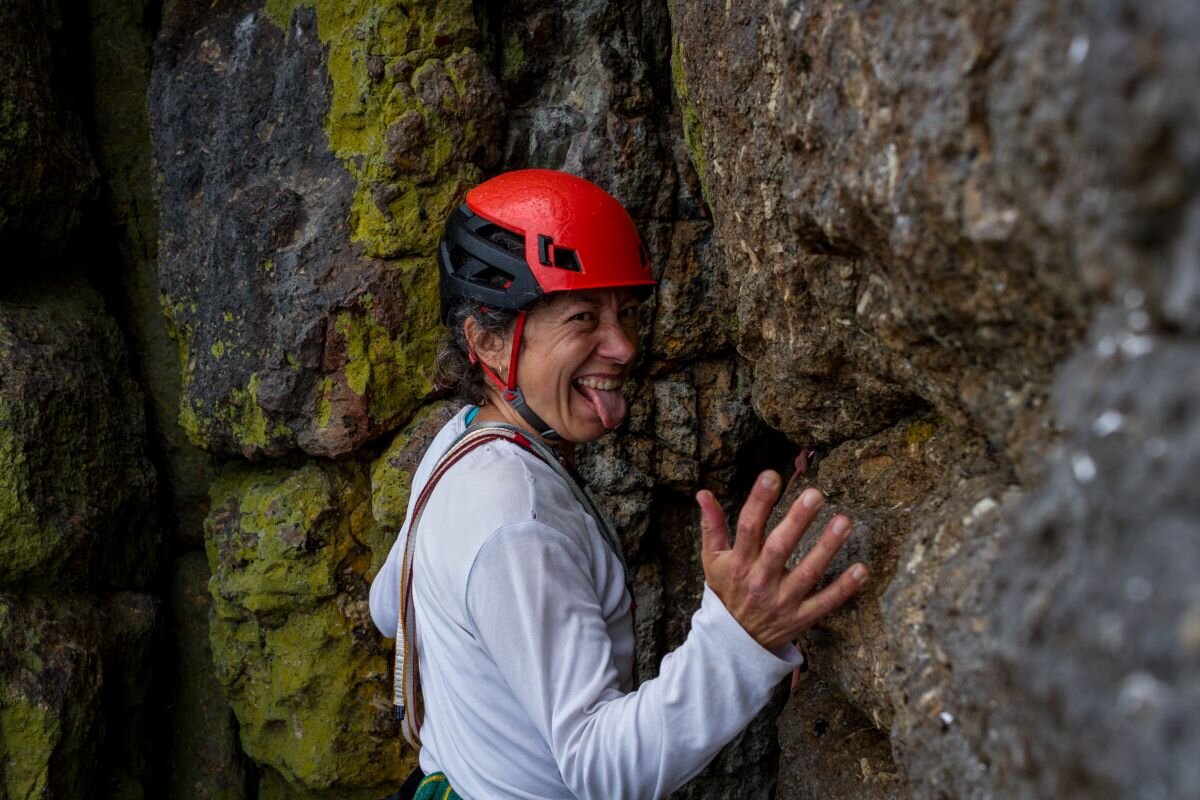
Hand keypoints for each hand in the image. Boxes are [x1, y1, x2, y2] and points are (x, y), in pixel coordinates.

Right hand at [697, 470, 866, 651]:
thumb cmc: (727, 591)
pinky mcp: (801, 618)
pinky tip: (861, 569)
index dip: (758, 501)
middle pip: (779, 547)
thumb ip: (712, 525)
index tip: (771, 476)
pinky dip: (844, 588)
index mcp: (740, 562)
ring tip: (844, 521)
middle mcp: (761, 580)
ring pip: (807, 573)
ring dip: (826, 548)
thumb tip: (703, 493)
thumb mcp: (712, 559)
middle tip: (815, 495)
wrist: (733, 643)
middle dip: (797, 520)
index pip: (747, 527)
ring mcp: (783, 601)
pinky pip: (825, 603)